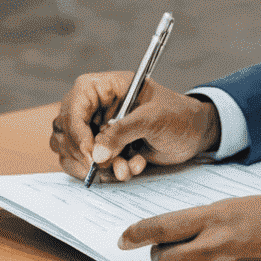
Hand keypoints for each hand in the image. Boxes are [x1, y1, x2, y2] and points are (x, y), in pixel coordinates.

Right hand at [50, 73, 219, 182]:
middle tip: (103, 167)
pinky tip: (133, 167)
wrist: (195, 134)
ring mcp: (97, 129)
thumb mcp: (153, 118)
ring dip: (97, 167)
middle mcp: (95, 107)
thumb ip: (122, 133)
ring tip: (125, 169)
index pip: (73, 106)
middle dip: (83, 153)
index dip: (77, 131)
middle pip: (65, 130)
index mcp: (104, 87)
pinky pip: (89, 165)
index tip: (90, 154)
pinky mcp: (104, 149)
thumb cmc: (178, 115)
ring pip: (72, 151)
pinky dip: (108, 172)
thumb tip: (95, 154)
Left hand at [118, 197, 260, 260]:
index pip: (159, 228)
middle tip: (173, 251)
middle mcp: (215, 250)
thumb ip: (202, 219)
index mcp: (215, 219)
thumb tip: (171, 232)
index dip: (135, 234)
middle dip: (162, 255)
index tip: (123, 239)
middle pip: (162, 260)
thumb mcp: (239, 205)